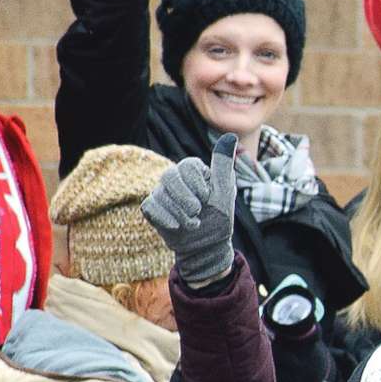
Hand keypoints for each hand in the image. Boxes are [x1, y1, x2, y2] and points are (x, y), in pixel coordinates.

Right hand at [141, 134, 239, 288]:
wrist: (208, 245)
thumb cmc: (219, 216)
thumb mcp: (225, 190)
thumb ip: (223, 164)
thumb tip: (230, 136)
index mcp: (193, 171)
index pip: (186, 165)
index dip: (195, 183)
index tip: (207, 197)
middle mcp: (175, 179)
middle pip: (169, 176)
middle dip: (184, 198)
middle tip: (198, 211)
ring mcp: (161, 193)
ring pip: (159, 194)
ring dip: (179, 213)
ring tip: (194, 224)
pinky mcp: (153, 208)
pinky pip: (150, 207)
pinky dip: (165, 218)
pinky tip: (177, 226)